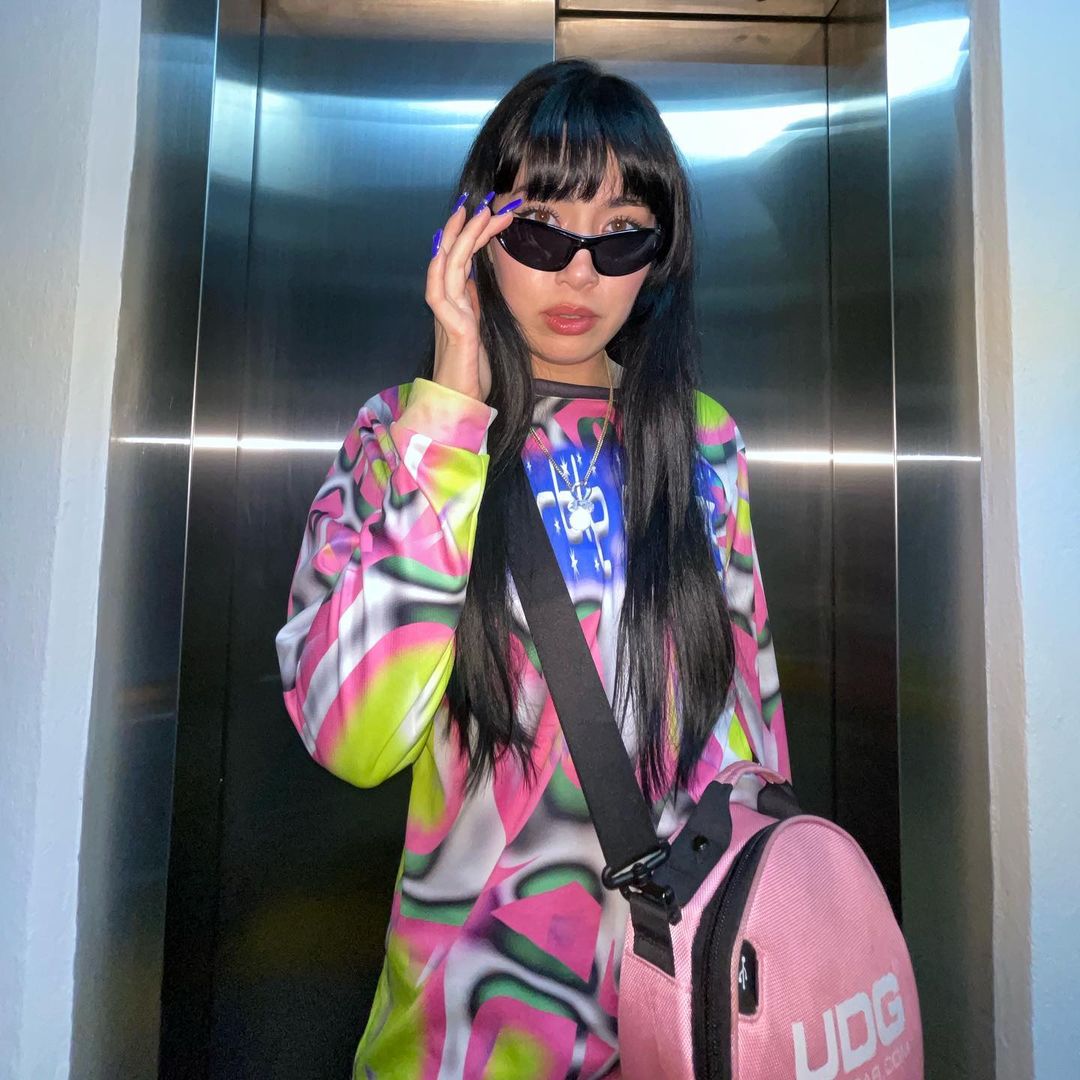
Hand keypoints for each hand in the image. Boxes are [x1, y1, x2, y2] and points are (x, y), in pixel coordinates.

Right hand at [426, 192, 520, 402]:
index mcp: (459, 303)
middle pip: (454, 255)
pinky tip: (447, 251)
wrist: (461, 404)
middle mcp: (449, 304)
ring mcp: (447, 315)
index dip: (476, 235)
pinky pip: (440, 294)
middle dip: (470, 226)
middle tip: (487, 200)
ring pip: (447, 267)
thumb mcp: (481, 331)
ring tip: (476, 212)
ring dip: (460, 238)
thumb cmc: (472, 373)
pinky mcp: (451, 330)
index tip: (494, 212)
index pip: (466, 259)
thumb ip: (476, 306)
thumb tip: (475, 280)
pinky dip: (442, 271)